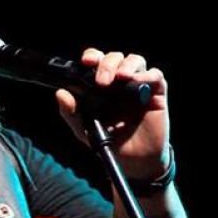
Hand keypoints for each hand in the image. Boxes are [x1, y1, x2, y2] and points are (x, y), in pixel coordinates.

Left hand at [55, 48, 170, 178]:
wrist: (133, 160)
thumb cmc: (109, 141)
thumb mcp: (83, 129)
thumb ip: (71, 112)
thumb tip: (60, 94)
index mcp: (100, 85)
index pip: (96, 61)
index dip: (92, 56)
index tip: (86, 62)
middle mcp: (118, 81)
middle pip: (114, 58)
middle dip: (107, 64)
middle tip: (102, 80)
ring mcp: (138, 86)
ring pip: (134, 61)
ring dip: (126, 65)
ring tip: (120, 77)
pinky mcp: (156, 93)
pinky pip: (155, 75)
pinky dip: (147, 75)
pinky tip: (138, 82)